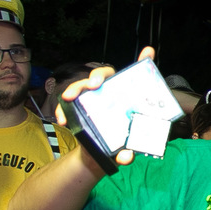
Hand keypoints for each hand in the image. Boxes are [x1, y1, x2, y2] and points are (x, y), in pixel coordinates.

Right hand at [56, 47, 156, 166]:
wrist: (100, 157)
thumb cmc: (119, 145)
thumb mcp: (125, 150)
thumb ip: (128, 153)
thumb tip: (126, 156)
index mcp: (127, 98)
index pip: (135, 77)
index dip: (143, 62)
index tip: (148, 53)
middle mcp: (110, 94)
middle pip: (104, 76)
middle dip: (97, 75)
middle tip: (94, 84)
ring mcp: (91, 100)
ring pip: (81, 86)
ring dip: (74, 89)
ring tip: (68, 98)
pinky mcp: (77, 109)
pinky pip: (66, 105)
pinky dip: (62, 110)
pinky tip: (62, 120)